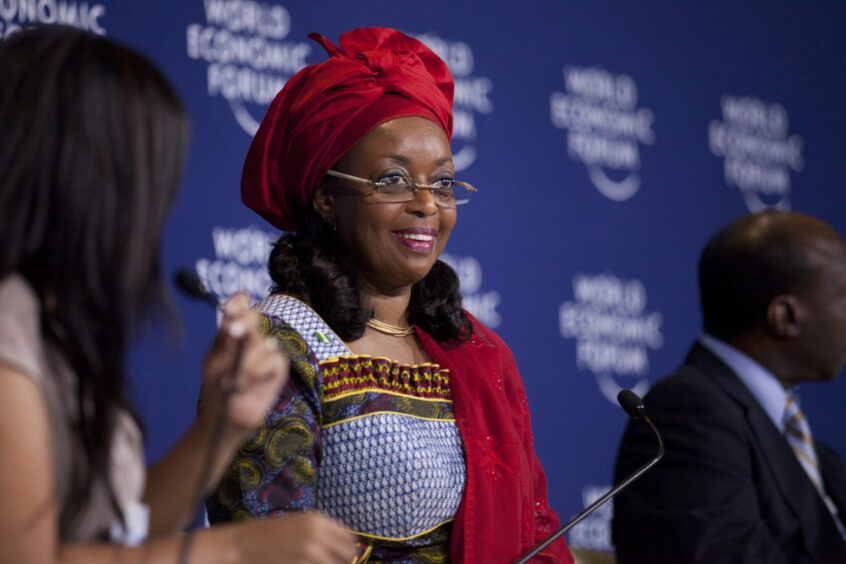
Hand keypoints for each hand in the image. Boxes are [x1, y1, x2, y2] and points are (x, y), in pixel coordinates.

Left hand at [198, 293, 287, 438]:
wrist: (223, 420)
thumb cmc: (216, 390)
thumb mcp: (216, 362)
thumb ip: (226, 340)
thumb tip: (231, 321)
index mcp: (232, 333)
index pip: (239, 308)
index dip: (239, 304)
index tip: (232, 306)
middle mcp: (251, 339)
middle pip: (253, 319)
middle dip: (244, 322)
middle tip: (233, 329)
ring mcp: (265, 353)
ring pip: (262, 343)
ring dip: (248, 360)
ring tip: (236, 379)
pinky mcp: (277, 369)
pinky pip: (274, 360)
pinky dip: (260, 371)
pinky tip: (249, 383)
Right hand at [234, 512, 357, 563]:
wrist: (238, 546)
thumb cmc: (264, 535)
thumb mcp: (296, 525)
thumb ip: (320, 533)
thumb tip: (342, 548)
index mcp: (318, 520)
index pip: (349, 538)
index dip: (348, 551)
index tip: (341, 558)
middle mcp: (318, 536)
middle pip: (347, 556)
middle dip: (342, 563)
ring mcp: (310, 554)